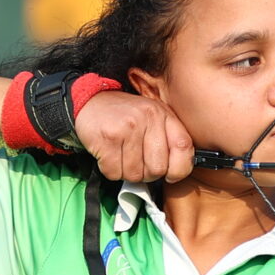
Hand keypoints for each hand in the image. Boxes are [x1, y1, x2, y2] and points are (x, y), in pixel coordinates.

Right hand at [77, 91, 197, 183]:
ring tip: (122, 156)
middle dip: (147, 174)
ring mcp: (127, 128)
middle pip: (157, 169)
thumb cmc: (125, 115)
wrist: (91, 100)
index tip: (171, 174)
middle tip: (138, 163)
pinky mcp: (107, 138)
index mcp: (163, 114)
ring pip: (134, 174)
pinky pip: (114, 172)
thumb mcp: (153, 117)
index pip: (184, 148)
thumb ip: (168, 139)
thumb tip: (178, 172)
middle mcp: (148, 118)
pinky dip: (111, 170)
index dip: (179, 169)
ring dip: (127, 172)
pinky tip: (109, 156)